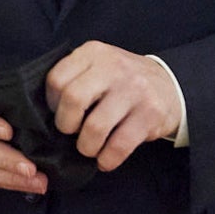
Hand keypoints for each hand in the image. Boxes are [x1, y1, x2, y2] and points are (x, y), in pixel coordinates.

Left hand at [45, 41, 181, 171]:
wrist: (171, 84)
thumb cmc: (122, 80)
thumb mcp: (98, 65)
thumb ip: (75, 77)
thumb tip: (44, 110)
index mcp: (93, 53)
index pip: (57, 79)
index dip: (52, 103)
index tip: (58, 113)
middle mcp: (114, 67)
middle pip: (73, 100)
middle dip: (66, 125)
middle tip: (71, 132)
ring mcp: (134, 90)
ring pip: (95, 127)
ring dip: (86, 147)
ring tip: (89, 148)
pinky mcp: (151, 114)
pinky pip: (119, 145)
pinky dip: (107, 159)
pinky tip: (105, 160)